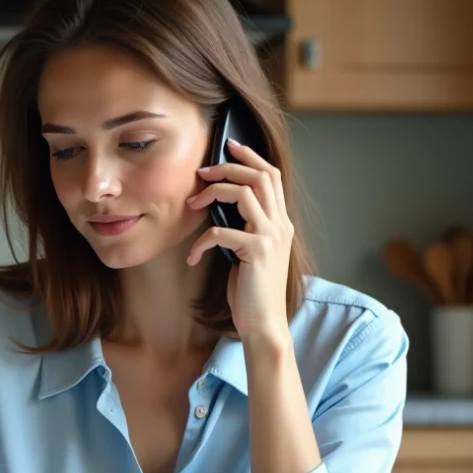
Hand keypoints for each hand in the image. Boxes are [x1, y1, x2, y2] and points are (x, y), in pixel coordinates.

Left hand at [187, 138, 293, 342]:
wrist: (264, 325)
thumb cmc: (252, 292)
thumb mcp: (249, 253)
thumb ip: (244, 229)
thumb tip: (218, 207)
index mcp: (281, 224)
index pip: (271, 176)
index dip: (250, 157)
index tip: (229, 147)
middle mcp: (281, 225)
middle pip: (260, 175)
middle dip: (228, 167)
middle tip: (202, 172)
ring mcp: (271, 237)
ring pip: (243, 193)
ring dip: (212, 193)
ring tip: (191, 205)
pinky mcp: (257, 251)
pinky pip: (220, 231)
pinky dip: (201, 241)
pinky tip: (192, 257)